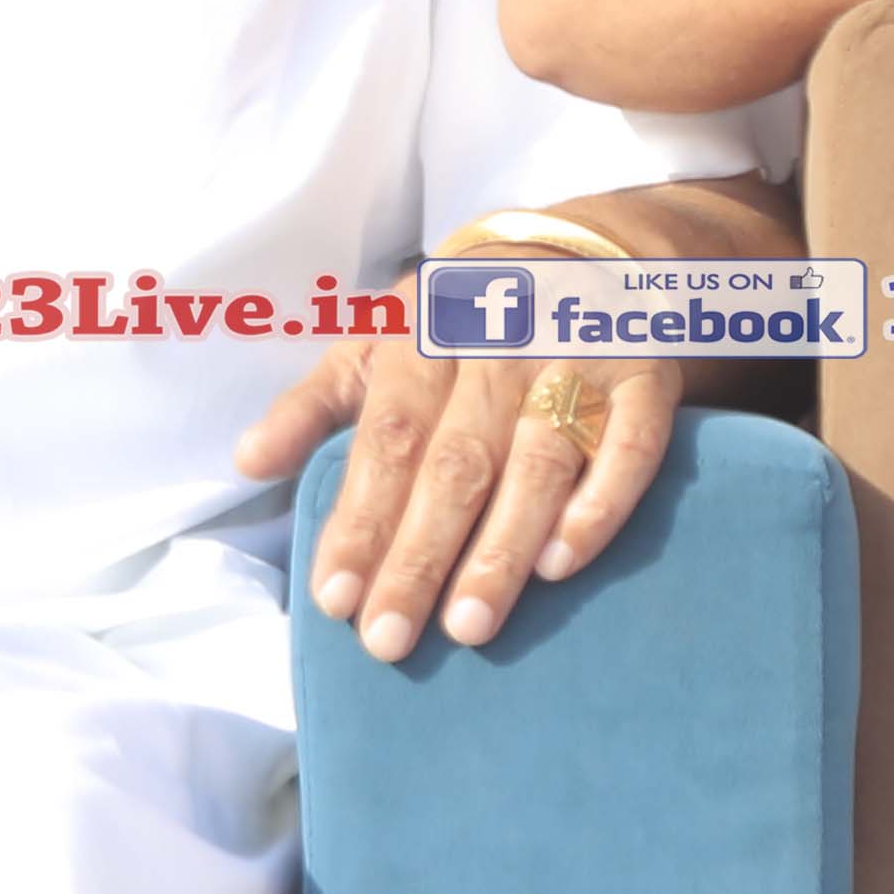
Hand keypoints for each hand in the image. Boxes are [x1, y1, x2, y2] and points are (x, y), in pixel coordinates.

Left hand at [244, 259, 680, 669]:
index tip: (334, 598)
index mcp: (424, 338)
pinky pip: (630, 447)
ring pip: (538, 463)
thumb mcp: (378, 342)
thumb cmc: (459, 321)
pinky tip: (563, 565)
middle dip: (419, 556)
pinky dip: (599, 505)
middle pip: (456, 463)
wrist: (582, 254)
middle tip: (389, 639)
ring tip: (468, 628)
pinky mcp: (646, 380)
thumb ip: (314, 405)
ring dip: (501, 549)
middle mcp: (500, 348)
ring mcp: (578, 362)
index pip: (387, 440)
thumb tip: (247, 462)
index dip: (360, 519)